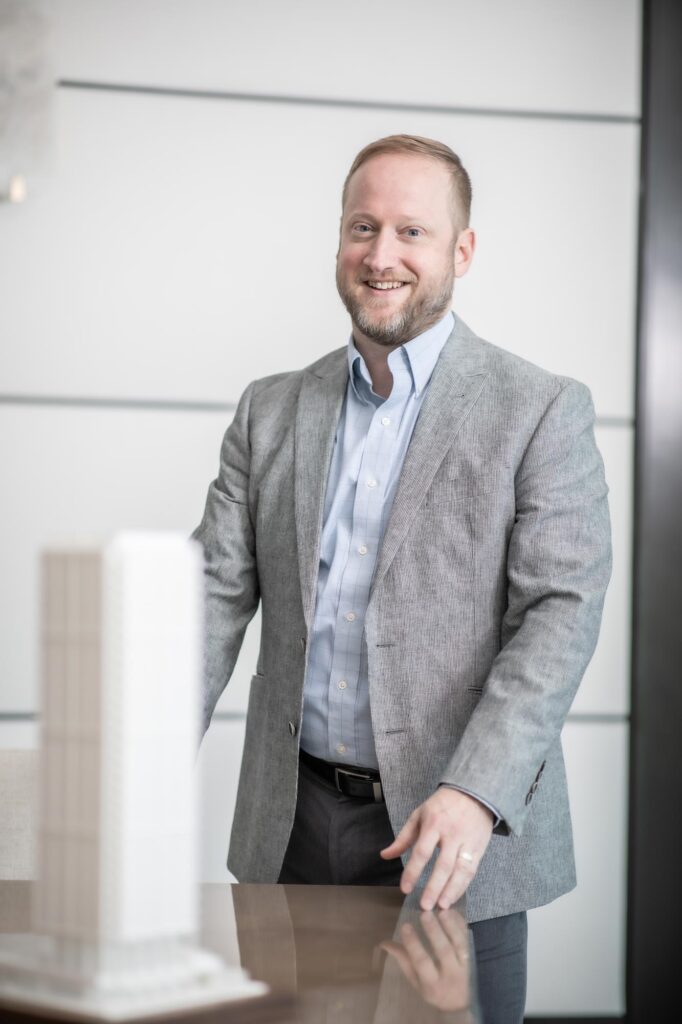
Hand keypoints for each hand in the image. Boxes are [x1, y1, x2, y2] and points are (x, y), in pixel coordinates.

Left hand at [380, 788, 493, 909]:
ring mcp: (467, 842)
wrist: (474, 793)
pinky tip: (454, 897)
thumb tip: (385, 855)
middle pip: (443, 865)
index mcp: (434, 824)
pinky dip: (463, 886)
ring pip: (460, 870)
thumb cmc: (442, 805)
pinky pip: (471, 871)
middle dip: (434, 887)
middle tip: (425, 905)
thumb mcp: (419, 815)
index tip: (405, 889)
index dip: (413, 871)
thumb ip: (403, 838)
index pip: (422, 851)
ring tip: (441, 906)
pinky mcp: (479, 849)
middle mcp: (452, 834)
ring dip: (451, 890)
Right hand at [380, 909, 471, 1013]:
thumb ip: (403, 961)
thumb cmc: (433, 990)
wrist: (461, 1003)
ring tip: (441, 911)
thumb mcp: (416, 981)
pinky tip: (454, 913)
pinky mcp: (475, 958)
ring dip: (451, 926)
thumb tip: (384, 943)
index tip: (405, 926)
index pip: (422, 962)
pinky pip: (469, 940)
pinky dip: (462, 925)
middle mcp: (450, 975)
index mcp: (432, 983)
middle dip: (434, 931)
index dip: (413, 944)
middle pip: (444, 951)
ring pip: (460, 945)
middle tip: (425, 913)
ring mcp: (465, 967)